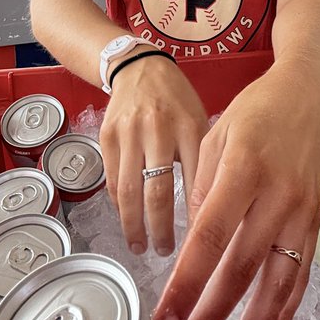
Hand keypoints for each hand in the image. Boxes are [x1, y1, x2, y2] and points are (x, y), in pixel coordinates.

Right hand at [99, 55, 207, 256]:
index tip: (200, 245)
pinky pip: (111, 180)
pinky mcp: (107, 137)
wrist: (139, 67)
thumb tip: (212, 210)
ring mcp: (129, 133)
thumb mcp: (201, 121)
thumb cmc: (177, 101)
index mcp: (190, 127)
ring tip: (141, 246)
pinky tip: (127, 220)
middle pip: (157, 193)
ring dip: (134, 225)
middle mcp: (158, 130)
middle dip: (161, 230)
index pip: (195, 183)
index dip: (196, 218)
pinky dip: (119, 206)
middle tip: (166, 252)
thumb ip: (205, 160)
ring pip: (128, 191)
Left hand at [150, 66, 319, 319]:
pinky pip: (301, 278)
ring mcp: (302, 213)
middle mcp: (277, 197)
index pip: (208, 241)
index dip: (185, 286)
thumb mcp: (214, 138)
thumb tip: (193, 250)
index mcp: (243, 171)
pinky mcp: (317, 223)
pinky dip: (283, 314)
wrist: (307, 94)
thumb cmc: (253, 112)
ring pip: (276, 286)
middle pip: (239, 273)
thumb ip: (202, 194)